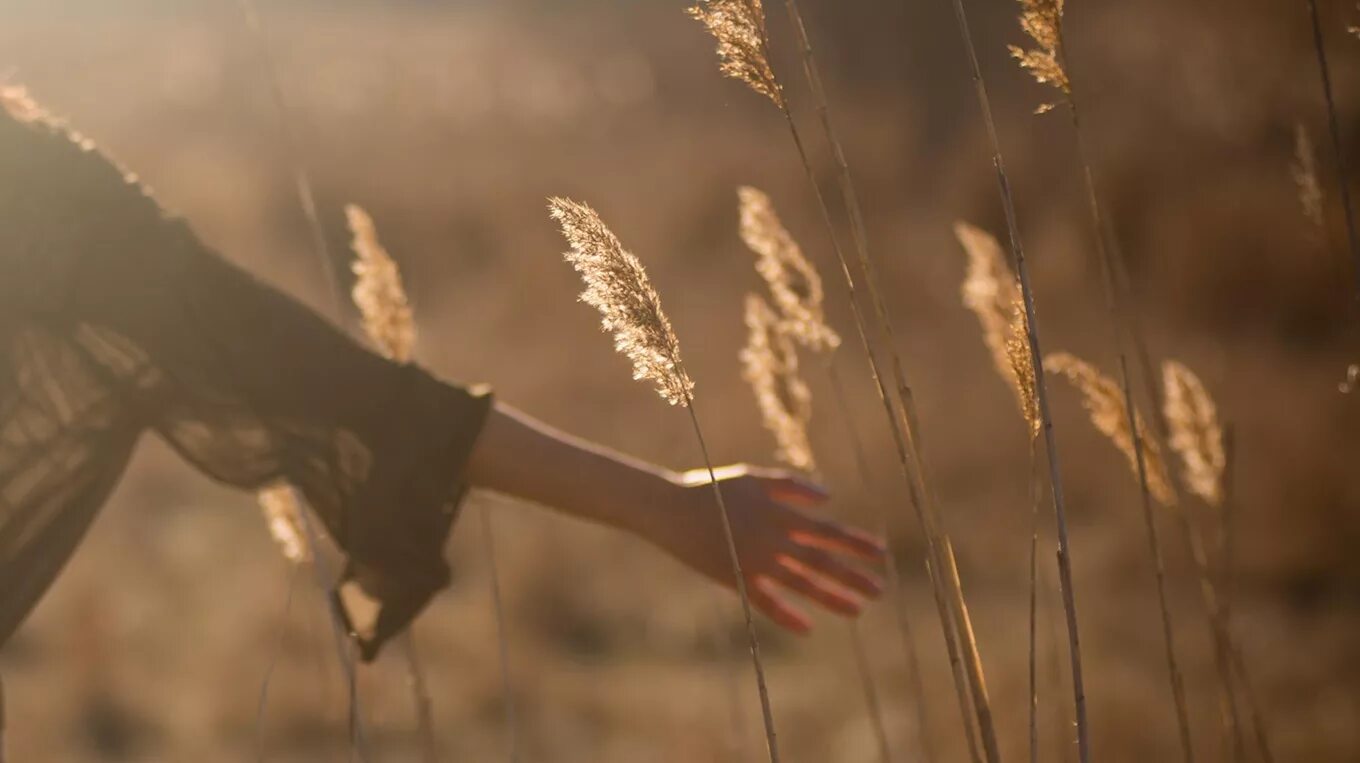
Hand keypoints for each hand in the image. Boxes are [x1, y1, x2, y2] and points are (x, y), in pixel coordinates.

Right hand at [651, 464, 886, 633]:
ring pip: (799, 584)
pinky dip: (786, 615)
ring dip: (830, 597)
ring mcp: (754, 561)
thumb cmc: (713, 488)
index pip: (825, 531)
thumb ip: (791, 486)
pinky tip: (807, 628)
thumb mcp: (753, 478)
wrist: (669, 509)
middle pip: (819, 561)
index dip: (854, 543)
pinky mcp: (735, 579)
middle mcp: (771, 539)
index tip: (880, 553)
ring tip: (858, 610)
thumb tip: (828, 498)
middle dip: (852, 575)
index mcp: (778, 512)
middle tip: (880, 590)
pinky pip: (765, 602)